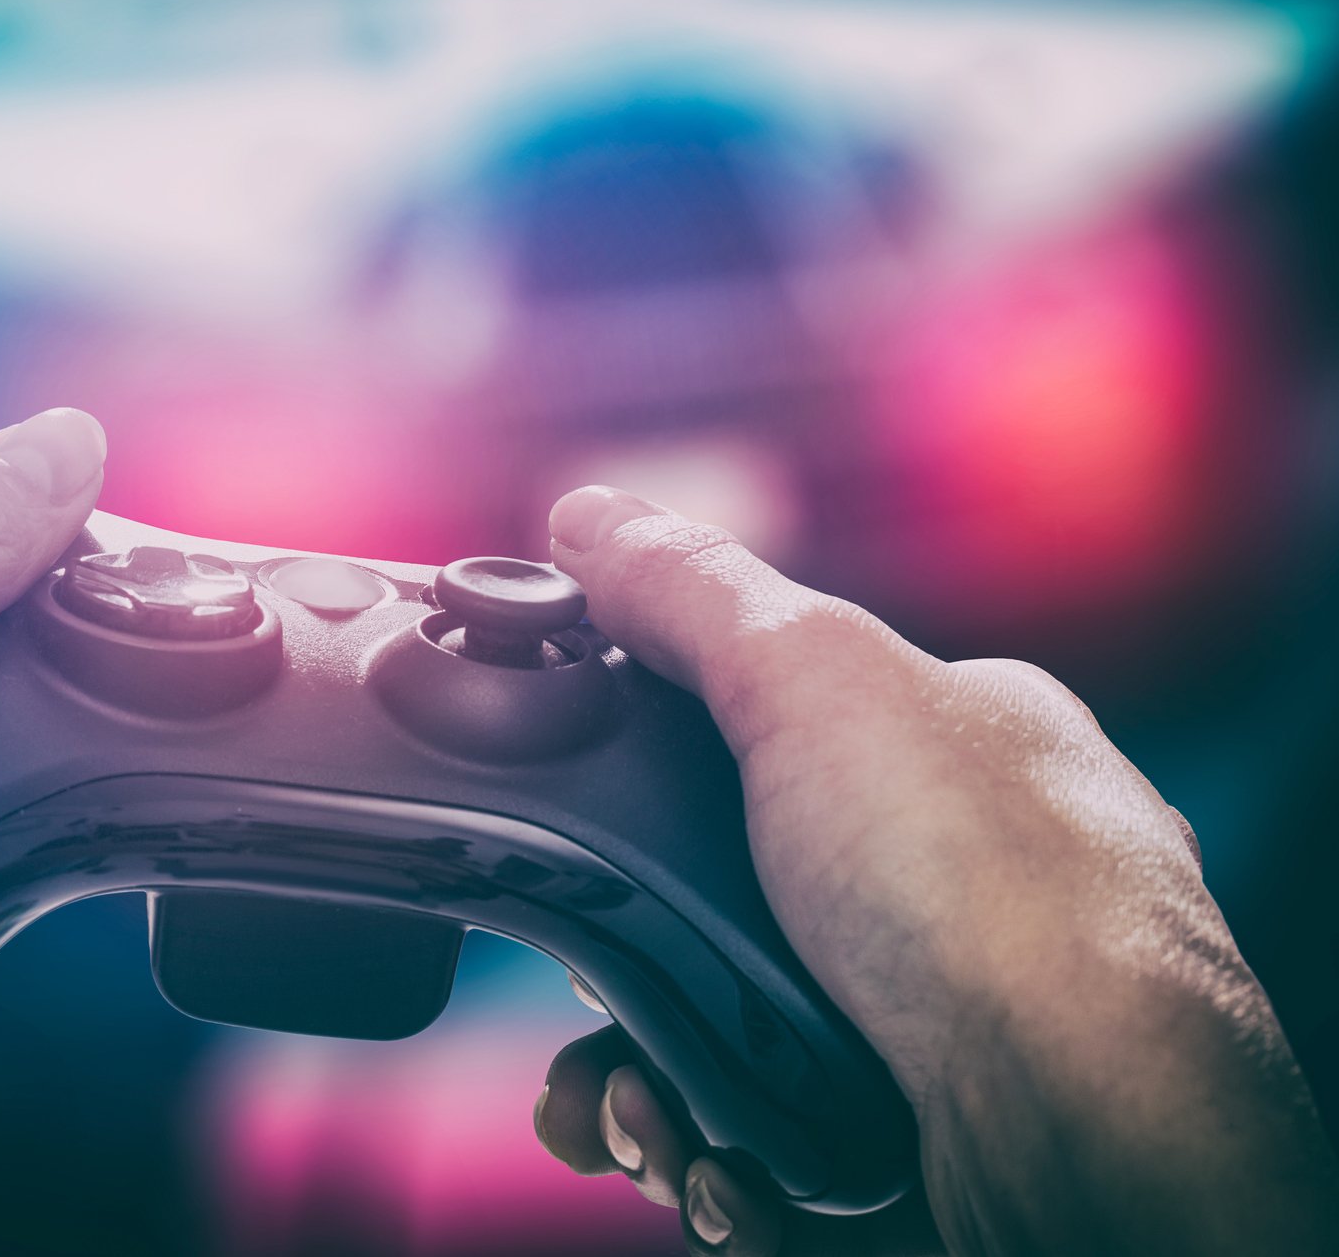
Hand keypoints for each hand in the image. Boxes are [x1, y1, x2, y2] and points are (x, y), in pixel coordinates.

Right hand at [529, 486, 1338, 1255]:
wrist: (1087, 1128)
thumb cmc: (994, 886)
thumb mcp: (816, 677)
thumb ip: (692, 592)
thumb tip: (590, 516)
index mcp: (953, 742)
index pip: (763, 717)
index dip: (654, 759)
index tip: (583, 803)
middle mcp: (953, 873)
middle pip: (722, 887)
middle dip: (630, 945)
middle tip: (591, 974)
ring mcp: (934, 1008)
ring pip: (730, 1022)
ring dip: (646, 1067)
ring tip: (638, 1103)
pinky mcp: (908, 1126)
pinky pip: (763, 1133)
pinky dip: (707, 1145)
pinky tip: (703, 1153)